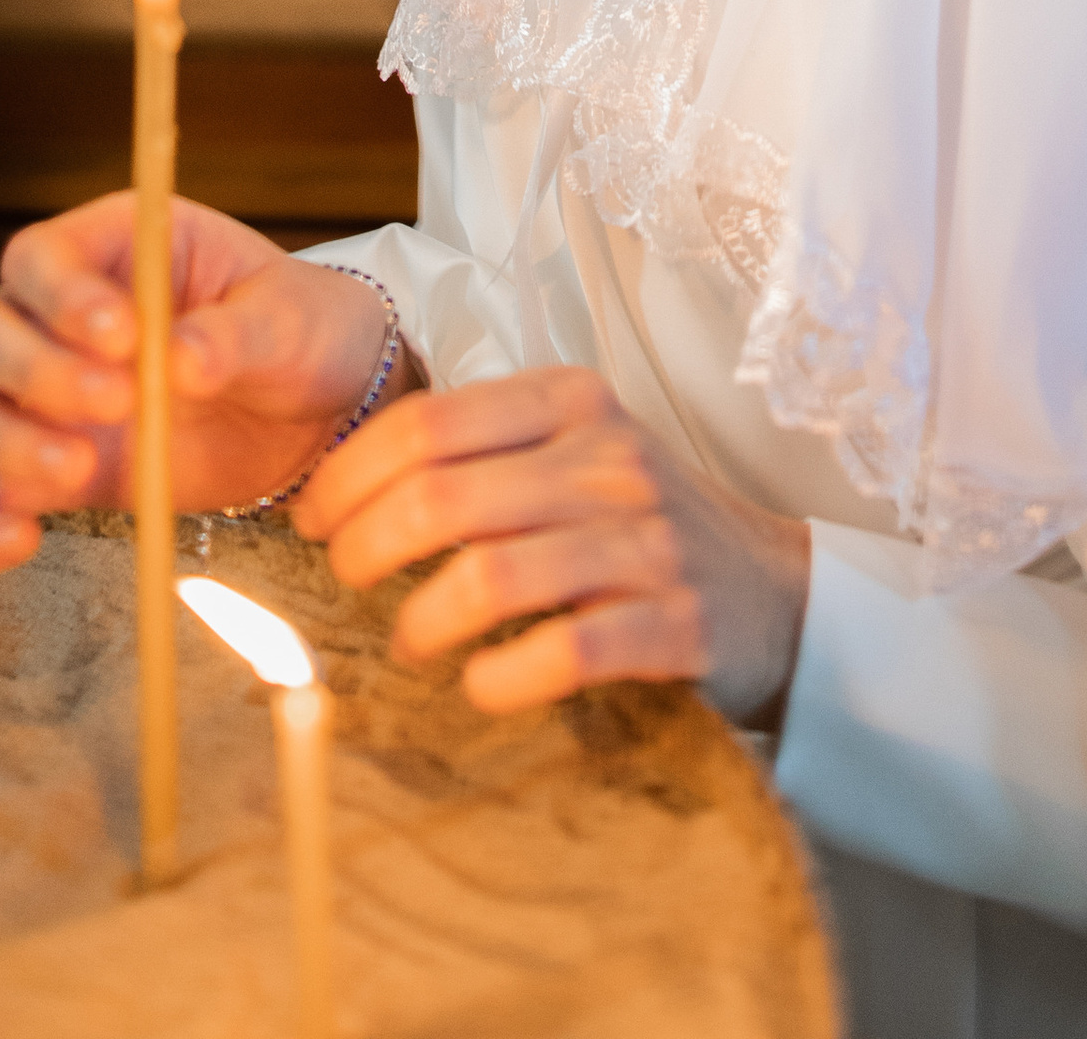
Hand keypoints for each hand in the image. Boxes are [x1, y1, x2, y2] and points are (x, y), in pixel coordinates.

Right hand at [0, 194, 417, 575]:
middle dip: (31, 370)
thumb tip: (181, 362)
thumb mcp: (287, 319)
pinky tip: (17, 541)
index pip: (39, 257)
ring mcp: (38, 399)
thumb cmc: (298, 332)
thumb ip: (235, 335)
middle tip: (117, 403)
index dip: (61, 295)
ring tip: (79, 470)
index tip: (124, 338)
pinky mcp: (40, 475)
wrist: (315, 410)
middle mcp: (54, 318)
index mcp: (112, 249)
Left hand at [296, 361, 809, 724]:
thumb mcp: (570, 452)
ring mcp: (645, 542)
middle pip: (442, 495)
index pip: (426, 422)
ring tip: (406, 645)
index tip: (312, 520)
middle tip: (343, 582)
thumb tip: (341, 489)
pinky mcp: (674, 625)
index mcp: (571, 401)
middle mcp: (607, 459)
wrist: (773, 590)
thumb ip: (478, 452)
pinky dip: (502, 678)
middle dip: (364, 547)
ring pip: (492, 576)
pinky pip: (566, 653)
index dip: (348, 474)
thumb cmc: (637, 523)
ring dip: (421, 622)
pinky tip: (479, 687)